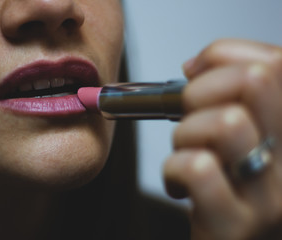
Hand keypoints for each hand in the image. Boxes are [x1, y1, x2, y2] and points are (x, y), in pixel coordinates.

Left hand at [164, 39, 281, 239]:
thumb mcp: (234, 136)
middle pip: (255, 81)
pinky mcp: (236, 225)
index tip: (194, 73)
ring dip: (184, 134)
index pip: (277, 61)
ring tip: (184, 154)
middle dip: (200, 91)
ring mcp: (270, 197)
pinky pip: (199, 168)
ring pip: (226, 123)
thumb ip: (229, 97)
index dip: (224, 55)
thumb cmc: (218, 188)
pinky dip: (173, 168)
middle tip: (187, 116)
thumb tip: (195, 65)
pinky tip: (179, 184)